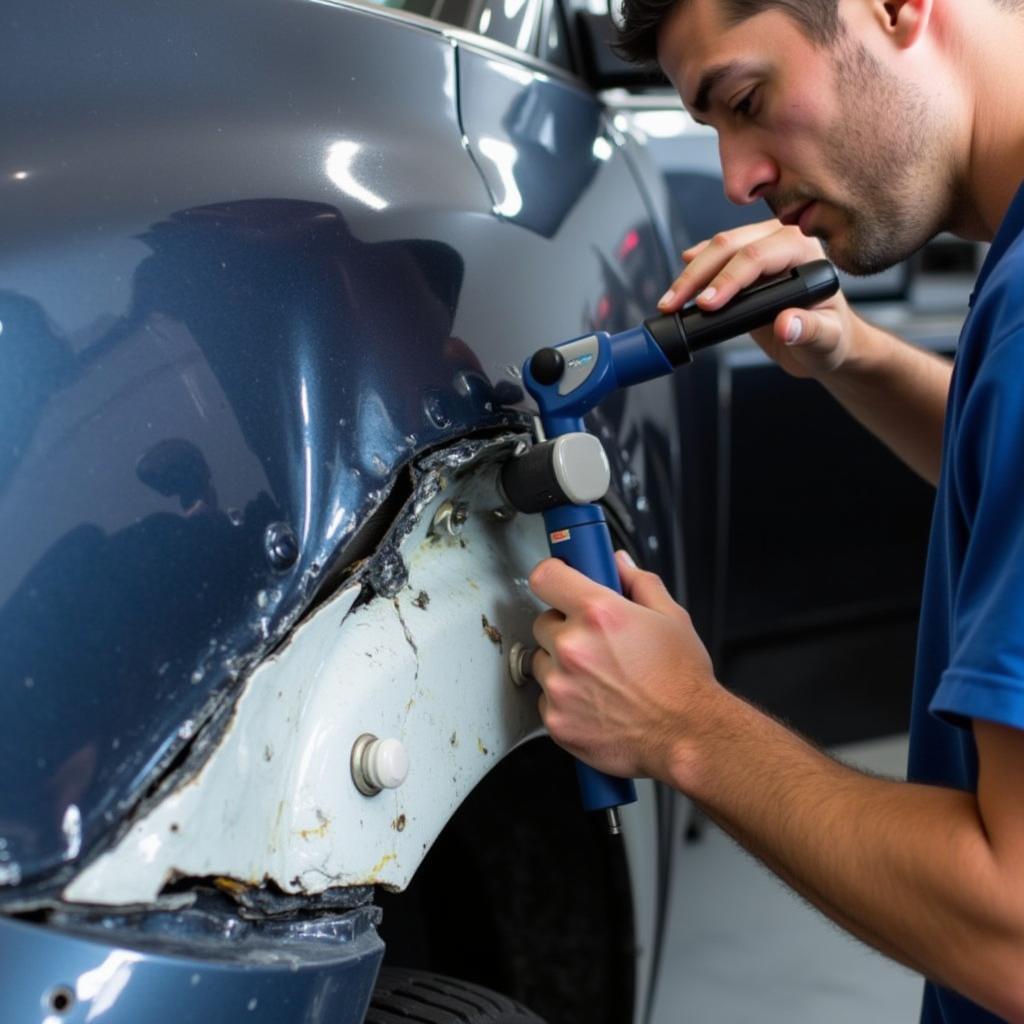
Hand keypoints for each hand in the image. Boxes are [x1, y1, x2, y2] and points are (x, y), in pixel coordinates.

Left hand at [528, 550, 720, 781]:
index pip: (545, 577)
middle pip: (542, 622)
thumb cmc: (682, 682)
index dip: (552, 576)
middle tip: (595, 642)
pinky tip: (595, 701)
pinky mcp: (556, 719)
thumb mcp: (671, 617)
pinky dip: (564, 699)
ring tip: (599, 676)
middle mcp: (573, 647)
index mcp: (598, 613)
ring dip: (561, 665)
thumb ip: (639, 583)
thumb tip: (619, 565)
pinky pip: (545, 699)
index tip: (558, 582)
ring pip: (542, 661)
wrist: (688, 735)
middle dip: (564, 627)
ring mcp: (561, 686)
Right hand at [658, 219, 859, 379]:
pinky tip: (681, 284)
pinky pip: (715, 258)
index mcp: (805, 251)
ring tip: (670, 301)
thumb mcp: (827, 340)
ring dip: (690, 274)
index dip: (728, 279)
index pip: (758, 256)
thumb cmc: (832, 338)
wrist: (824, 341)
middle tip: (675, 303)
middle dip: (697, 274)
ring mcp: (762, 247)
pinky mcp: (746, 262)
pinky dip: (694, 271)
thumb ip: (811, 331)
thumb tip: (787, 324)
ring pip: (718, 248)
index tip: (707, 304)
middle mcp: (783, 240)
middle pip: (730, 245)